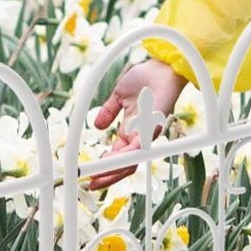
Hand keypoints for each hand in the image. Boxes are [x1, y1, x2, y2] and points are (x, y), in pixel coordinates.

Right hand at [89, 59, 189, 188]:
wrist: (160, 66)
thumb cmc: (145, 78)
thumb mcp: (119, 96)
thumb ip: (109, 112)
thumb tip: (96, 126)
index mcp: (131, 130)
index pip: (118, 155)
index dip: (105, 166)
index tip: (90, 172)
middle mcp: (140, 136)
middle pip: (125, 164)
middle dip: (108, 176)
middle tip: (92, 184)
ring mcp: (147, 134)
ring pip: (132, 161)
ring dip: (115, 170)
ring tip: (99, 177)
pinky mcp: (153, 128)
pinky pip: (139, 147)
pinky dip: (126, 156)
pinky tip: (112, 162)